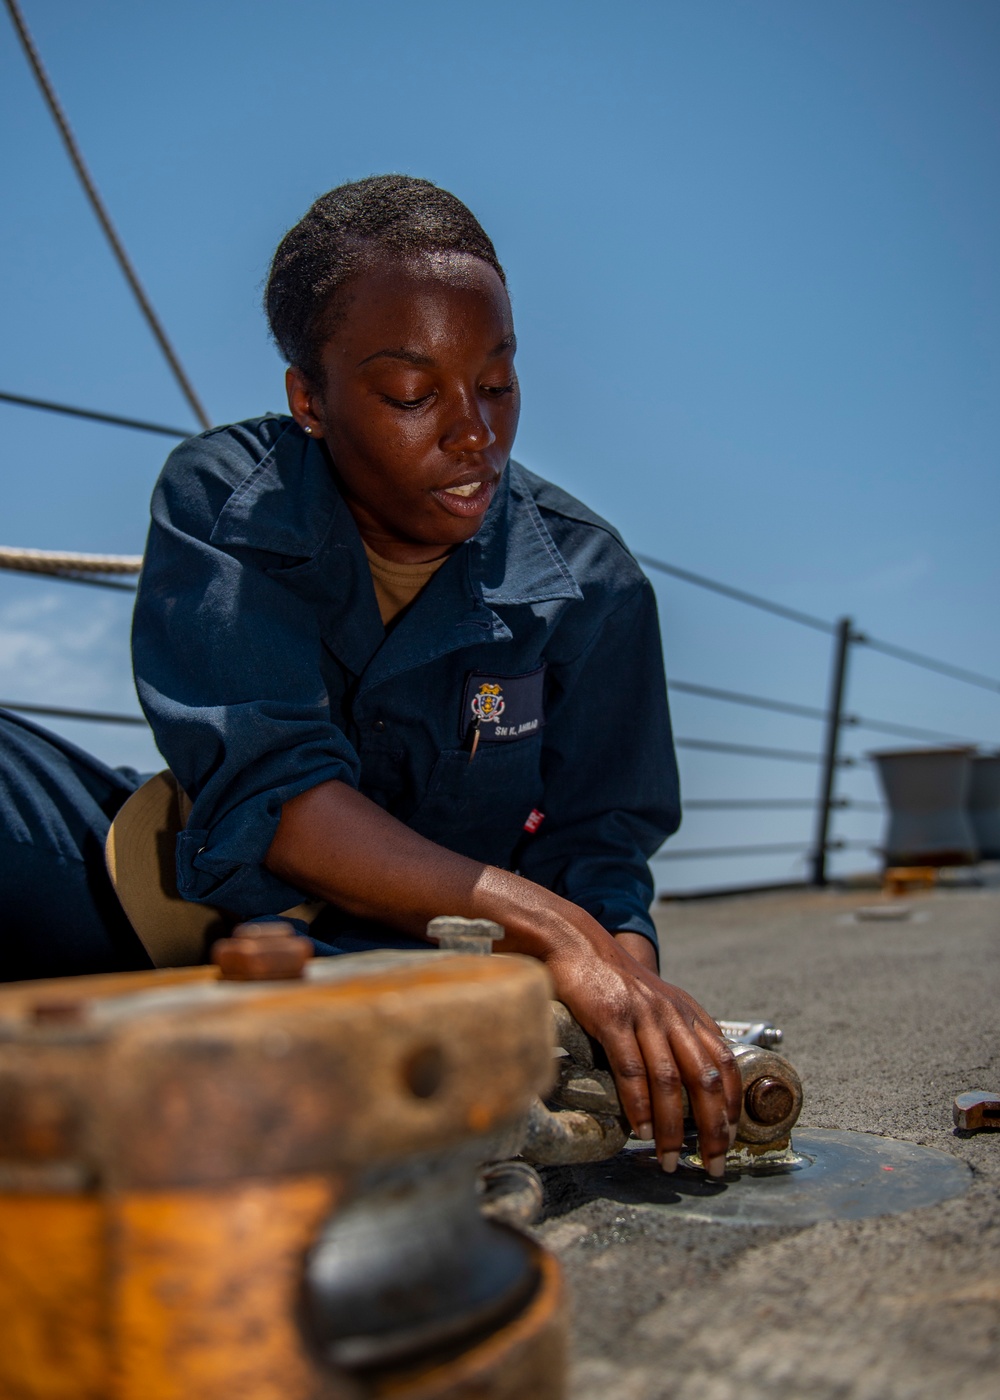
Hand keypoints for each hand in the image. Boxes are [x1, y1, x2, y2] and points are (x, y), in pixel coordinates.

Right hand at [544, 927, 740, 1176]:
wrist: (577, 943)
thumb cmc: (612, 980)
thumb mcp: (654, 1003)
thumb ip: (673, 1035)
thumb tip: (685, 1085)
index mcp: (687, 1013)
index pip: (725, 1062)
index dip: (732, 1103)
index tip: (730, 1137)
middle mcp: (672, 1014)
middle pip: (705, 1079)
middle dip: (713, 1128)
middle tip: (714, 1164)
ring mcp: (644, 1016)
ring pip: (670, 1081)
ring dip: (673, 1128)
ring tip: (669, 1160)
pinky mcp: (612, 1018)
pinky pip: (631, 1069)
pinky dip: (639, 1105)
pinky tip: (641, 1129)